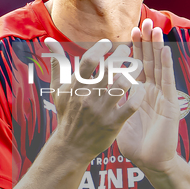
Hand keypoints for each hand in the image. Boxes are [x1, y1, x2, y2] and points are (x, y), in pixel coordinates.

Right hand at [45, 36, 144, 163]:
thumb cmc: (66, 114)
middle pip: (109, 69)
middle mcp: (88, 97)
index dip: (101, 48)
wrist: (71, 146)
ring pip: (123, 85)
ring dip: (133, 71)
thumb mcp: (57, 90)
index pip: (90, 60)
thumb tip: (49, 42)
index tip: (108, 43)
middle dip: (121, 55)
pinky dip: (138, 94)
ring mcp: (102, 110)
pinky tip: (140, 87)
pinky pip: (131, 105)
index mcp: (76, 86)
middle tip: (126, 51)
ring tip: (138, 65)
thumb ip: (57, 65)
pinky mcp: (113, 123)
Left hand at [116, 19, 180, 175]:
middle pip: (150, 61)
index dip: (135, 49)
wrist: (150, 162)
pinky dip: (166, 66)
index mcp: (140, 93)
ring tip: (155, 29)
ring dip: (158, 48)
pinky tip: (165, 51)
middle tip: (144, 21)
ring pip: (160, 67)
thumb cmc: (135, 144)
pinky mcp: (169, 105)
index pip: (138, 66)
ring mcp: (162, 97)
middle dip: (147, 42)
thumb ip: (108, 106)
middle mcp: (152, 92)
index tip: (130, 32)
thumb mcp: (117, 121)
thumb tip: (94, 96)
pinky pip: (167, 82)